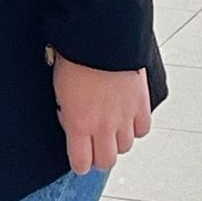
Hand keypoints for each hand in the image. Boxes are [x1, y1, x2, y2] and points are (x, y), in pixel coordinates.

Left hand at [52, 53, 150, 174]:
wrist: (101, 37)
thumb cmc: (75, 56)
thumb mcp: (59, 89)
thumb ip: (67, 111)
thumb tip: (70, 120)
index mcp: (78, 123)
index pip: (81, 163)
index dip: (79, 163)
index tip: (78, 159)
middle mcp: (104, 126)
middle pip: (106, 162)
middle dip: (99, 156)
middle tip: (94, 145)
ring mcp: (125, 117)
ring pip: (125, 146)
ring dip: (117, 139)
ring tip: (110, 125)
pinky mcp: (142, 106)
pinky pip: (142, 129)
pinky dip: (135, 126)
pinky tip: (127, 115)